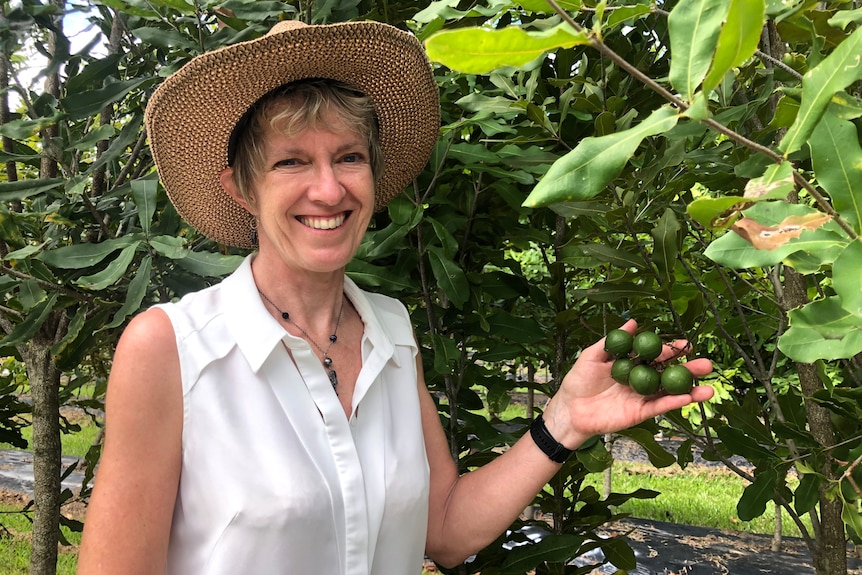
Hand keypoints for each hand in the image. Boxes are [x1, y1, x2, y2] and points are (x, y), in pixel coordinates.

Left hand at [542, 320, 713, 448]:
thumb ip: (613, 341)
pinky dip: (674, 403)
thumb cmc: (577, 381)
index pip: (655, 355)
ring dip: (689, 390)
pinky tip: (689, 398)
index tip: (686, 344)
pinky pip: (659, 406)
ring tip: (709, 387)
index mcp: (630, 364)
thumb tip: (632, 322)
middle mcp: (640, 380)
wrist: (569, 409)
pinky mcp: (640, 413)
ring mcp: (641, 397)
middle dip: (687, 369)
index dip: (670, 350)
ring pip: (669, 392)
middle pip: (668, 373)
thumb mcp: (592, 356)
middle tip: (706, 363)